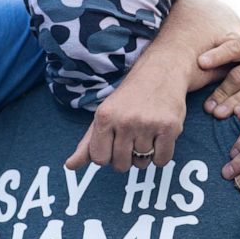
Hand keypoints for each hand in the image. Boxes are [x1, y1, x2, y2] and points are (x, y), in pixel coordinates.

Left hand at [66, 71, 185, 172]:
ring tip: (147, 133)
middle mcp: (125, 121)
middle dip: (127, 158)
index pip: (99, 159)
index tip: (114, 143)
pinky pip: (161, 161)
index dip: (108, 156)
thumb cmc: (129, 98)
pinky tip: (159, 137)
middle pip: (121, 165)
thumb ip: (87, 144)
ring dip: (145, 154)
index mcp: (104, 117)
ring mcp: (148, 124)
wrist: (160, 72)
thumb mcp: (103, 116)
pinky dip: (161, 155)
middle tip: (132, 138)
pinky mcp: (169, 128)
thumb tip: (70, 166)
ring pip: (142, 164)